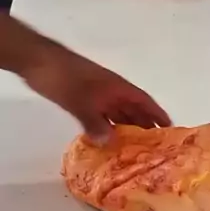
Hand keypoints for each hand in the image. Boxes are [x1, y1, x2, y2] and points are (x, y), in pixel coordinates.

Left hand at [24, 46, 170, 142]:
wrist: (38, 61)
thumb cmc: (64, 77)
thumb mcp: (81, 103)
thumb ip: (95, 123)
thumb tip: (109, 143)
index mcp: (118, 88)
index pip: (145, 102)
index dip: (158, 114)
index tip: (170, 128)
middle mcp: (112, 92)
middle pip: (134, 110)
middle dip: (146, 126)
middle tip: (156, 147)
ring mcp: (98, 95)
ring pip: (119, 114)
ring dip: (127, 129)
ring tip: (136, 149)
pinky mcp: (84, 100)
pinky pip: (102, 117)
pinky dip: (107, 128)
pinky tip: (108, 141)